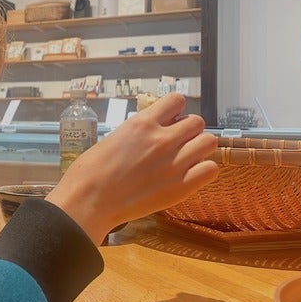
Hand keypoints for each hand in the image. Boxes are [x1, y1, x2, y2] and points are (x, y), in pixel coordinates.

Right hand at [45, 93, 218, 243]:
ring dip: (199, 147)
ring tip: (186, 158)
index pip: (176, 101)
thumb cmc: (89, 172)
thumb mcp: (113, 138)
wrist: (89, 200)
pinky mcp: (181, 186)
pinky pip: (211, 169)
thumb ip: (138, 133)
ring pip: (209, 142)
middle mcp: (163, 138)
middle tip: (177, 143)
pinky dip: (203, 170)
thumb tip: (149, 134)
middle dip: (189, 130)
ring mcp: (174, 162)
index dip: (175, 111)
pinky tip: (190, 175)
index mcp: (142, 123)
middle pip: (197, 121)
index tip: (170, 121)